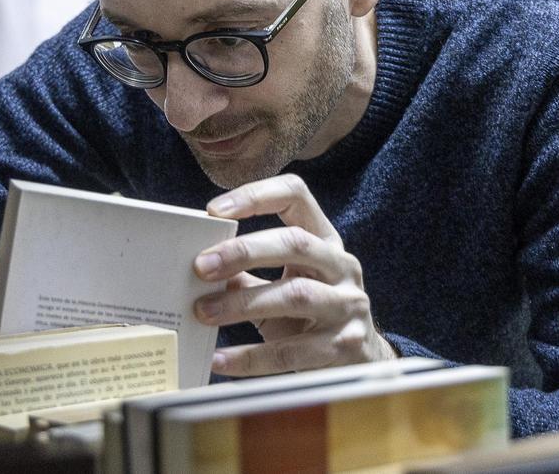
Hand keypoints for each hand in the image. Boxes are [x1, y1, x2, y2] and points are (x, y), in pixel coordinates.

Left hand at [193, 173, 394, 375]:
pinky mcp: (343, 348)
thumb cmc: (310, 317)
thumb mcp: (285, 286)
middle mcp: (342, 267)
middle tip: (200, 266)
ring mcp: (348, 306)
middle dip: (244, 252)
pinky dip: (250, 357)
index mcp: (325, 241)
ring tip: (204, 312)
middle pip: (295, 243)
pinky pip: (291, 352)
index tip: (213, 211)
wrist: (362, 362)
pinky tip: (220, 360)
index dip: (256, 196)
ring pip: (295, 295)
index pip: (295, 196)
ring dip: (242, 303)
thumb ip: (245, 273)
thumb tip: (195, 270)